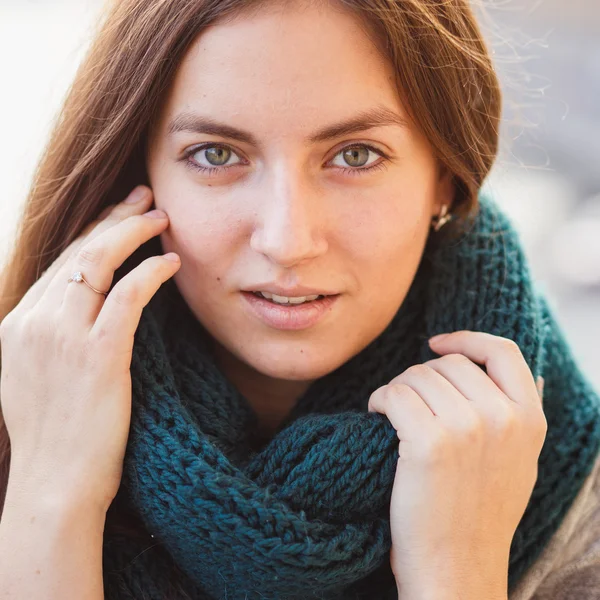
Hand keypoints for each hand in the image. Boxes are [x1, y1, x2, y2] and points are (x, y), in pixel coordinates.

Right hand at [0, 185, 179, 513]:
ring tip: (161, 217)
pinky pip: (127, 296)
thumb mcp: (37, 376)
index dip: (91, 232)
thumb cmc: (58, 435)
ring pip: (98, 261)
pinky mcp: (97, 354)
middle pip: (76, 251)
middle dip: (113, 217)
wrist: (55, 484)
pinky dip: (151, 273)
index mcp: (17, 324)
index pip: (59, 263)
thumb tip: (84, 306)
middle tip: (144, 196)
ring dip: (133, 232)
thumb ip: (53, 336)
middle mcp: (32, 321)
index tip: (117, 215)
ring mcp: (61, 336)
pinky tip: (171, 262)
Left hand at [367, 331, 546, 598]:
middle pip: (447, 363)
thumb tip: (500, 368)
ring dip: (396, 390)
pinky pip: (393, 394)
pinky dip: (378, 400)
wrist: (456, 568)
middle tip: (406, 404)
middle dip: (419, 376)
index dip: (465, 339)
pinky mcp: (430, 443)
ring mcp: (469, 429)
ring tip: (392, 414)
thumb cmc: (476, 513)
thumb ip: (513, 414)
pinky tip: (376, 417)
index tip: (435, 343)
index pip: (502, 352)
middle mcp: (504, 418)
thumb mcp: (515, 460)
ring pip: (416, 376)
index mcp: (530, 420)